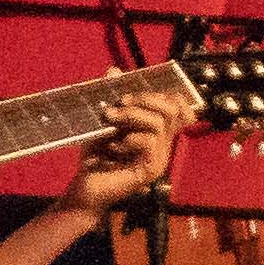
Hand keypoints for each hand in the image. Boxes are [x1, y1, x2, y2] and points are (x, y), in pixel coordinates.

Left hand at [62, 101, 178, 214]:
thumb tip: (115, 76)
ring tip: (110, 119)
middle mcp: (163, 145)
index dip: (159, 94)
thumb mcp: (104, 124)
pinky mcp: (150, 170)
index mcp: (157, 133)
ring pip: (159, 123)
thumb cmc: (95, 157)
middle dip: (145, 99)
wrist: (86, 188)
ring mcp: (159, 158)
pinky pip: (150, 142)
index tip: (129, 96)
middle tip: (120, 103)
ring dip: (132, 115)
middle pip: (173, 109)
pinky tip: (115, 145)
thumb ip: (114, 102)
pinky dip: (130, 138)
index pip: (177, 106)